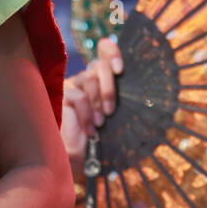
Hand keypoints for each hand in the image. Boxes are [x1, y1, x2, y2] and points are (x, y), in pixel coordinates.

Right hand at [60, 37, 120, 173]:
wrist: (83, 157)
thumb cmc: (104, 136)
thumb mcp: (118, 114)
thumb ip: (122, 97)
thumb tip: (142, 88)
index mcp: (104, 77)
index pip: (104, 50)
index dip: (111, 52)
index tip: (120, 69)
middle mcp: (88, 78)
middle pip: (99, 66)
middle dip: (109, 87)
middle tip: (112, 110)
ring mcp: (74, 85)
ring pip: (89, 80)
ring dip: (98, 103)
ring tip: (101, 123)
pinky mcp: (63, 95)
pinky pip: (79, 97)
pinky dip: (87, 114)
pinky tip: (90, 129)